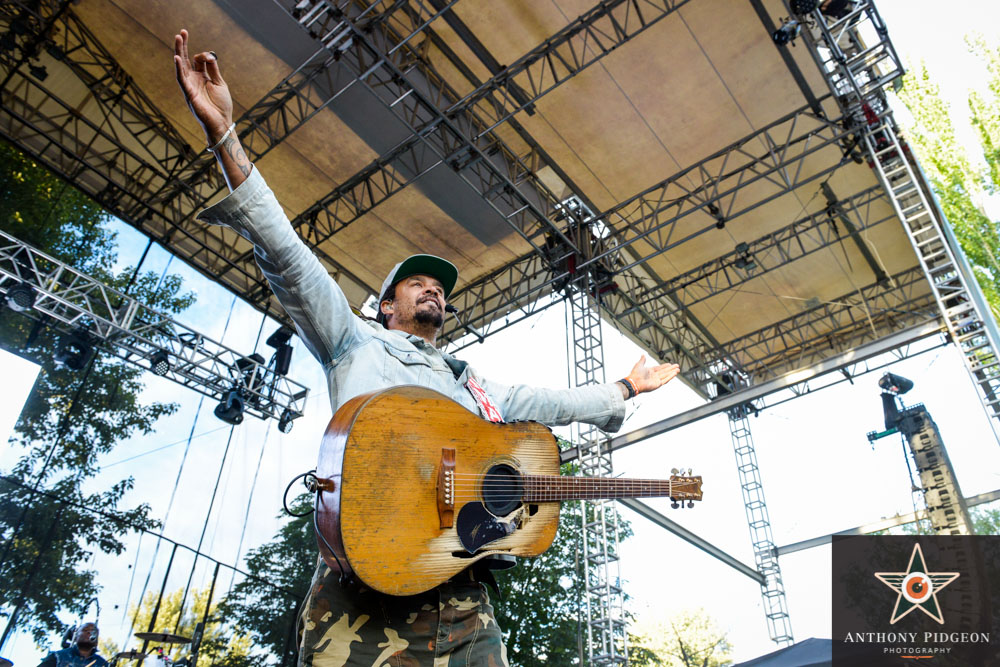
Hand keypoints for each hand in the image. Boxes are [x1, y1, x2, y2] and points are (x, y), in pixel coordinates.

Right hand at [173, 29, 232, 143]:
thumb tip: (209, 55)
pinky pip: (181, 78)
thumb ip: (213, 69)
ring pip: (181, 65)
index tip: (211, 57)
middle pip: (186, 59)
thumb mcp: (219, 83)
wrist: (221, 123)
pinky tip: (176, 57)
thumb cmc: (221, 105)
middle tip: (182, 32)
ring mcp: (189, 85)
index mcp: (202, 77)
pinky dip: (178, 68)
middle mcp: (193, 79)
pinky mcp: (188, 93)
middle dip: (184, 45)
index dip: (204, 55)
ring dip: (179, 51)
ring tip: (177, 37)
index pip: (197, 60)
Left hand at [626, 355, 679, 394]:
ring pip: (666, 375)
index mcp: (649, 372)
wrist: (634, 382)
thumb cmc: (635, 374)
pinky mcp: (658, 384)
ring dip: (672, 372)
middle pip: (664, 371)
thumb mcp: (639, 364)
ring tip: (678, 369)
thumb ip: (642, 360)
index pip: (659, 368)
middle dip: (671, 369)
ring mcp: (656, 380)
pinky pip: (665, 380)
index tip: (670, 364)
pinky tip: (675, 373)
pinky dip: (670, 376)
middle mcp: (653, 376)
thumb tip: (643, 355)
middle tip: (677, 366)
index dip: (665, 366)